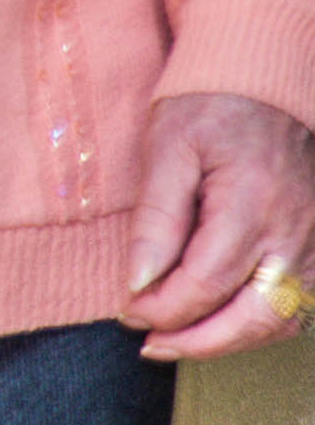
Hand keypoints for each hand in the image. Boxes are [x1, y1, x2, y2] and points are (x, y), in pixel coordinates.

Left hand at [121, 92, 314, 359]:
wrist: (264, 80)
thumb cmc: (208, 107)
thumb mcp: (167, 147)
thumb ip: (157, 218)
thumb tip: (140, 282)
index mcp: (252, 204)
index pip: (207, 282)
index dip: (165, 307)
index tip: (128, 310)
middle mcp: (293, 231)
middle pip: (253, 316)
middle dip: (198, 341)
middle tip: (150, 343)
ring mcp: (312, 241)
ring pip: (281, 319)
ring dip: (230, 340)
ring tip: (178, 341)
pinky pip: (298, 304)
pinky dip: (259, 324)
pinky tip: (219, 322)